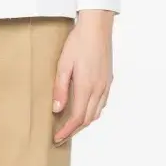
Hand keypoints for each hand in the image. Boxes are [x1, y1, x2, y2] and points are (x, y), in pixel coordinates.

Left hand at [52, 9, 114, 143]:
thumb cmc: (78, 42)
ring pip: (96, 113)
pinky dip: (92, 112)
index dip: (66, 130)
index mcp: (86, 87)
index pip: (77, 118)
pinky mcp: (108, 80)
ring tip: (71, 126)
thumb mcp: (63, 65)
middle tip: (61, 135)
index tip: (57, 137)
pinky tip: (84, 109)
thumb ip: (60, 89)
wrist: (97, 28)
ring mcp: (105, 85)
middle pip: (87, 119)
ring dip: (84, 122)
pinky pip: (102, 103)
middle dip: (74, 130)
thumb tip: (56, 109)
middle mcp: (99, 89)